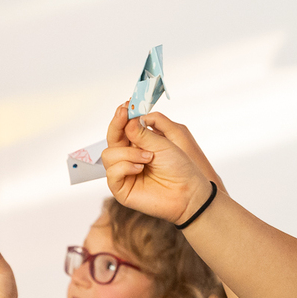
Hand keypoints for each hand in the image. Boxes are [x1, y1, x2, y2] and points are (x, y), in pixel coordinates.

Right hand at [101, 103, 211, 223]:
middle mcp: (129, 157)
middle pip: (111, 138)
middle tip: (124, 113)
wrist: (188, 192)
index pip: (123, 128)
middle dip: (117, 125)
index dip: (122, 116)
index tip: (126, 105)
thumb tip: (127, 119)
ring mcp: (123, 172)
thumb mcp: (162, 144)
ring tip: (148, 157)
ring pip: (108, 154)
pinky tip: (140, 168)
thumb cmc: (179, 168)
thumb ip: (142, 132)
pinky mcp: (121, 188)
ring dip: (128, 152)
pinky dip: (125, 167)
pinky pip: (112, 172)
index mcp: (139, 144)